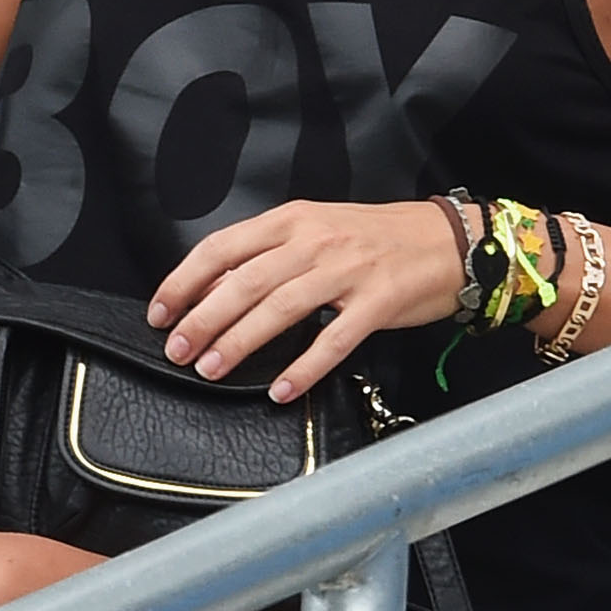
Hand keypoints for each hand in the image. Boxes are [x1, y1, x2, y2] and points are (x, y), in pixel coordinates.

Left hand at [148, 199, 466, 402]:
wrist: (450, 240)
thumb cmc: (375, 237)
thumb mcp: (316, 228)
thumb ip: (269, 253)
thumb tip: (214, 289)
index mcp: (291, 220)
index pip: (221, 248)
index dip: (184, 281)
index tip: (160, 312)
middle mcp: (314, 241)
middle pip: (244, 282)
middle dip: (203, 319)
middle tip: (177, 350)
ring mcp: (347, 271)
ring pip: (280, 308)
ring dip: (240, 342)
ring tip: (211, 369)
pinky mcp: (378, 302)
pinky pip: (334, 340)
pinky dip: (304, 367)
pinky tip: (281, 390)